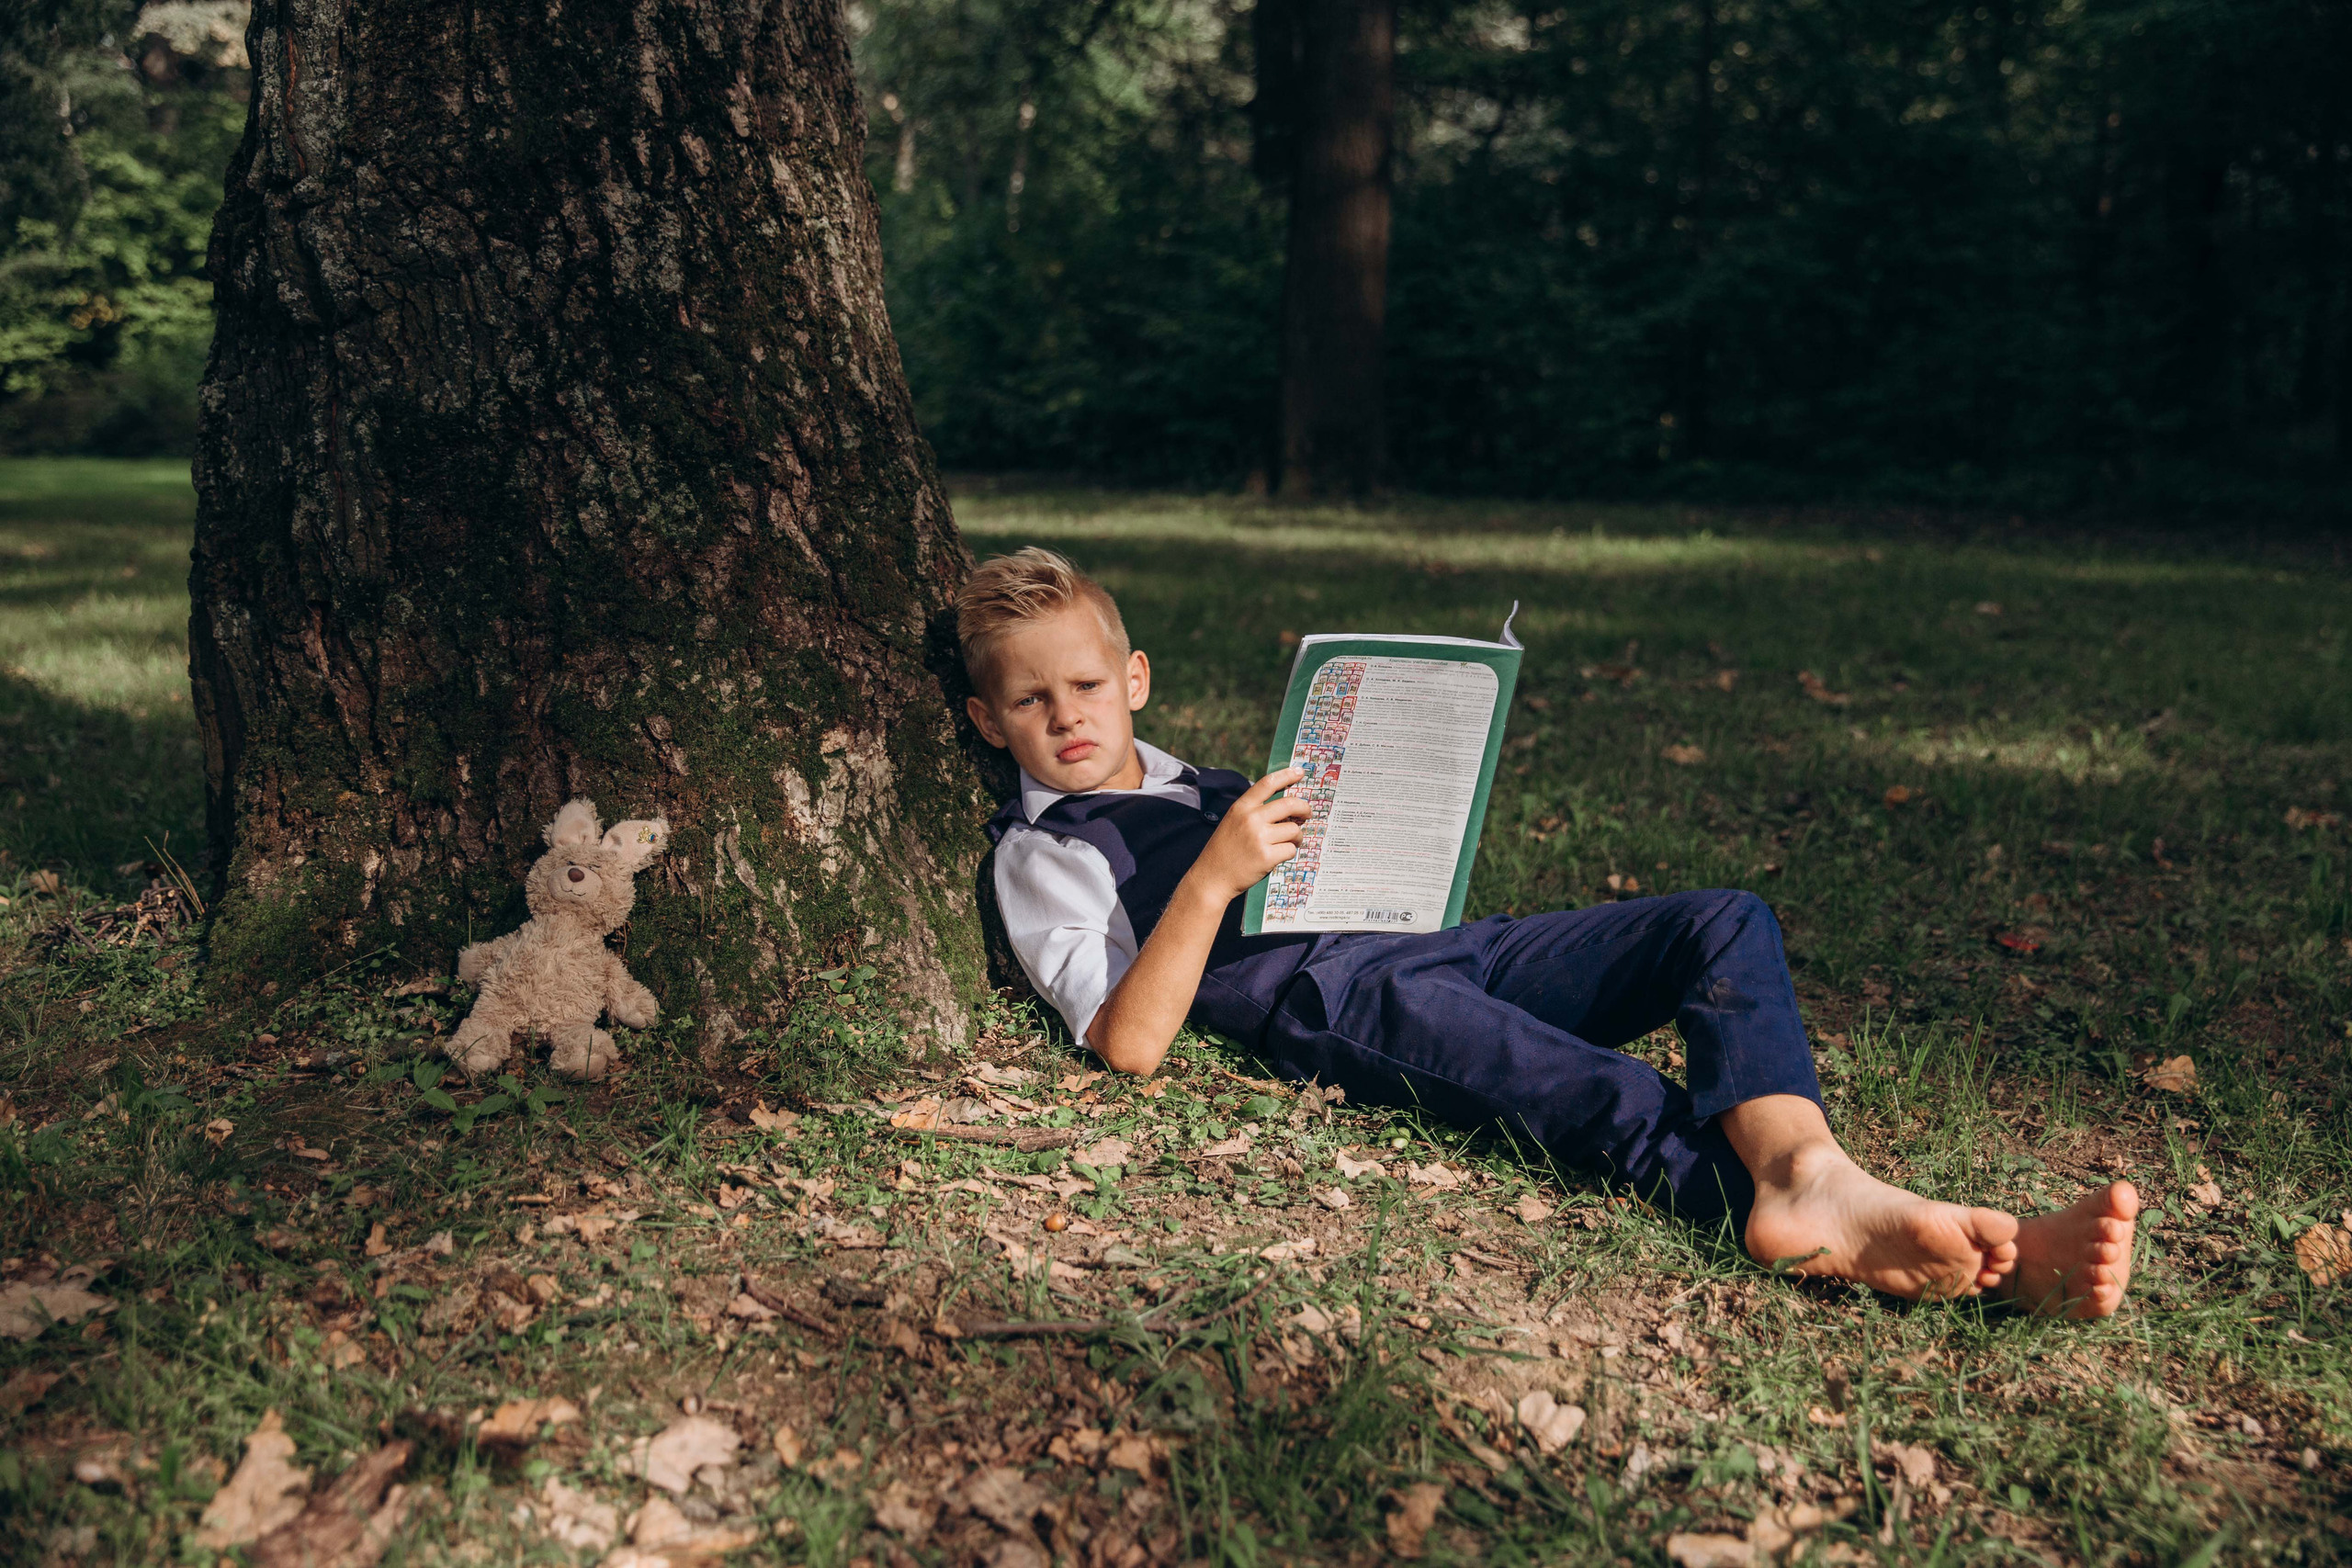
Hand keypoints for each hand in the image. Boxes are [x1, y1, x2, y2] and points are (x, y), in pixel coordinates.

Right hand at [1186, 767, 1312, 901]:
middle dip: (1304, 809)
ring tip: (1290, 842)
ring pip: (1294, 830)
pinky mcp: (1267, 856)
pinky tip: (1279, 856)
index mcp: (1241, 808)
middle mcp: (1250, 819)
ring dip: (1297, 837)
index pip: (1267, 783)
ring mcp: (1259, 837)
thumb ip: (1254, 812)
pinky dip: (1289, 852)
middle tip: (1307, 814)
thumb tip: (1287, 808)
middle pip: (1289, 804)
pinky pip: (1291, 849)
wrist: (1212, 877)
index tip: (1299, 772)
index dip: (1286, 775)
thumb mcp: (1233, 822)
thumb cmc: (1225, 851)